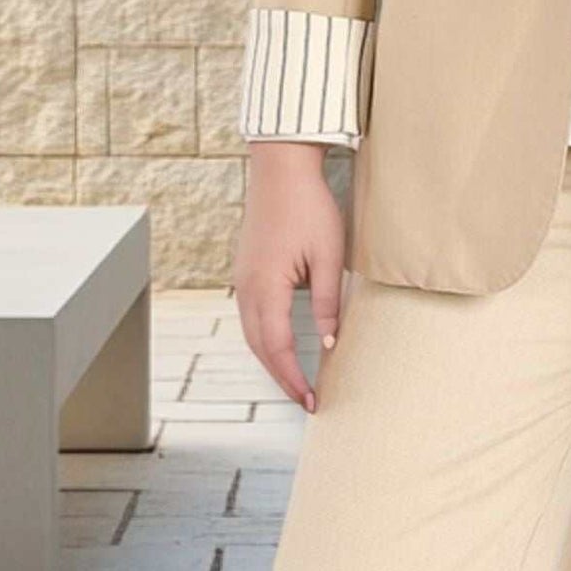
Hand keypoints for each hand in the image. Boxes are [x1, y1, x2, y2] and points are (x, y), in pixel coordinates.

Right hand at [232, 144, 345, 412]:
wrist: (281, 169)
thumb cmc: (309, 206)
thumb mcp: (328, 255)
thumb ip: (326, 301)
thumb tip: (328, 342)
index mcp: (266, 287)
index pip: (278, 348)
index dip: (294, 378)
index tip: (312, 401)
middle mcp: (247, 288)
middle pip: (260, 347)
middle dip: (281, 377)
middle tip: (306, 399)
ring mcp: (242, 280)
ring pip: (252, 334)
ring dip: (271, 359)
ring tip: (295, 379)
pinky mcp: (246, 271)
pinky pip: (252, 316)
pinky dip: (265, 338)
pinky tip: (280, 344)